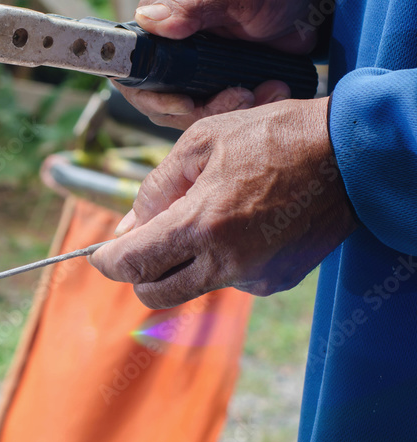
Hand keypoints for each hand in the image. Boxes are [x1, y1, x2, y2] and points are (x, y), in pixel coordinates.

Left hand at [88, 97, 357, 308]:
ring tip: (208, 216)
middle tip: (141, 245)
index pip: (131, 265)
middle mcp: (225, 263)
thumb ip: (154, 190)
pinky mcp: (276, 282)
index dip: (107, 263)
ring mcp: (253, 277)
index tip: (100, 255)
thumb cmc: (274, 137)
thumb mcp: (200, 143)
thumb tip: (125, 228)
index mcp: (199, 226)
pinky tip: (242, 225)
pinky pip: (231, 280)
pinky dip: (222, 260)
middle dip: (139, 274)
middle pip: (155, 294)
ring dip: (184, 263)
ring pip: (193, 286)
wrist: (351, 153)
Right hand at [115, 0, 314, 128]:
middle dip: (199, 110)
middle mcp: (171, 53)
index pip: (135, 73)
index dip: (153, 97)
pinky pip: (217, 113)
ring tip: (259, 93)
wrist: (310, 5)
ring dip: (224, 112)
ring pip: (191, 113)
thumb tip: (150, 19)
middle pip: (162, 101)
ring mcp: (194, 73)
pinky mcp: (218, 85)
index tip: (185, 104)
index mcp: (161, 28)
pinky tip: (266, 95)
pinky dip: (240, 113)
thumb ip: (190, 7)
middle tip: (238, 97)